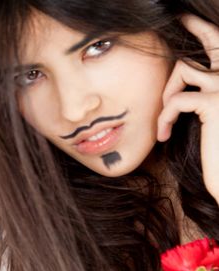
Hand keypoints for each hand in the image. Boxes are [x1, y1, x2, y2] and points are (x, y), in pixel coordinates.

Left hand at [157, 14, 218, 202]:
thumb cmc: (218, 150)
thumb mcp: (209, 116)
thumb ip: (200, 94)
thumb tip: (181, 79)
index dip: (204, 30)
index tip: (185, 17)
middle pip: (211, 42)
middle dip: (192, 25)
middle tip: (176, 14)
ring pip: (184, 71)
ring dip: (166, 95)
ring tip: (164, 122)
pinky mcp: (216, 102)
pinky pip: (176, 99)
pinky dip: (164, 117)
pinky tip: (164, 135)